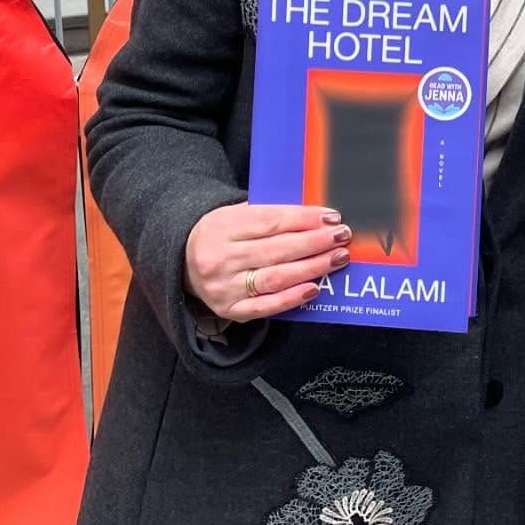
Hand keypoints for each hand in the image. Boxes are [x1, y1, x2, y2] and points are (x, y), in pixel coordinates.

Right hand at [184, 202, 351, 320]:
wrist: (182, 261)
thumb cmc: (221, 234)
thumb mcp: (235, 214)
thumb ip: (269, 214)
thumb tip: (316, 217)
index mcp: (222, 226)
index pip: (271, 222)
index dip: (304, 220)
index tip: (332, 218)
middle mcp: (221, 258)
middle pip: (277, 250)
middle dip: (315, 243)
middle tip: (342, 237)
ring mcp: (224, 287)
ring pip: (276, 277)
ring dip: (312, 268)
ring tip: (337, 258)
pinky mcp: (230, 310)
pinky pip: (266, 306)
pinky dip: (292, 298)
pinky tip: (315, 287)